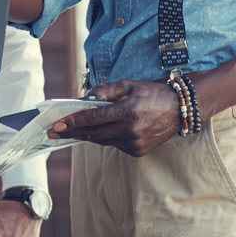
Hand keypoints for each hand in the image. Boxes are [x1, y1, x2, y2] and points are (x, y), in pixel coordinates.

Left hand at [47, 78, 182, 155]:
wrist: (180, 109)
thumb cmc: (152, 93)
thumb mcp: (129, 85)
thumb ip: (105, 91)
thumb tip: (85, 98)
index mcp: (127, 111)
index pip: (93, 118)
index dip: (73, 122)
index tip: (57, 124)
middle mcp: (130, 130)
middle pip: (93, 134)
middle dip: (72, 132)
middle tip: (54, 132)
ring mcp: (134, 143)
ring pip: (102, 141)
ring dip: (88, 135)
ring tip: (73, 130)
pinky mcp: (138, 151)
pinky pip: (114, 144)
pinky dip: (106, 137)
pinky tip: (102, 130)